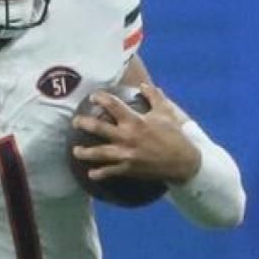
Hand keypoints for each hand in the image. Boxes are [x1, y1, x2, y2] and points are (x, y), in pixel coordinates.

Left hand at [70, 83, 200, 184]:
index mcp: (136, 121)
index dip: (101, 99)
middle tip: (75, 122)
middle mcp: (128, 137)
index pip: (113, 105)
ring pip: (99, 153)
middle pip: (99, 128)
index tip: (93, 97)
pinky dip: (99, 173)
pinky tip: (91, 174)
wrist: (182, 162)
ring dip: (85, 153)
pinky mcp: (129, 169)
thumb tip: (143, 85)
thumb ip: (154, 96)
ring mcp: (126, 154)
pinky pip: (110, 172)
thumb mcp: (166, 112)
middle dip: (84, 123)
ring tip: (75, 151)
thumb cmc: (174, 135)